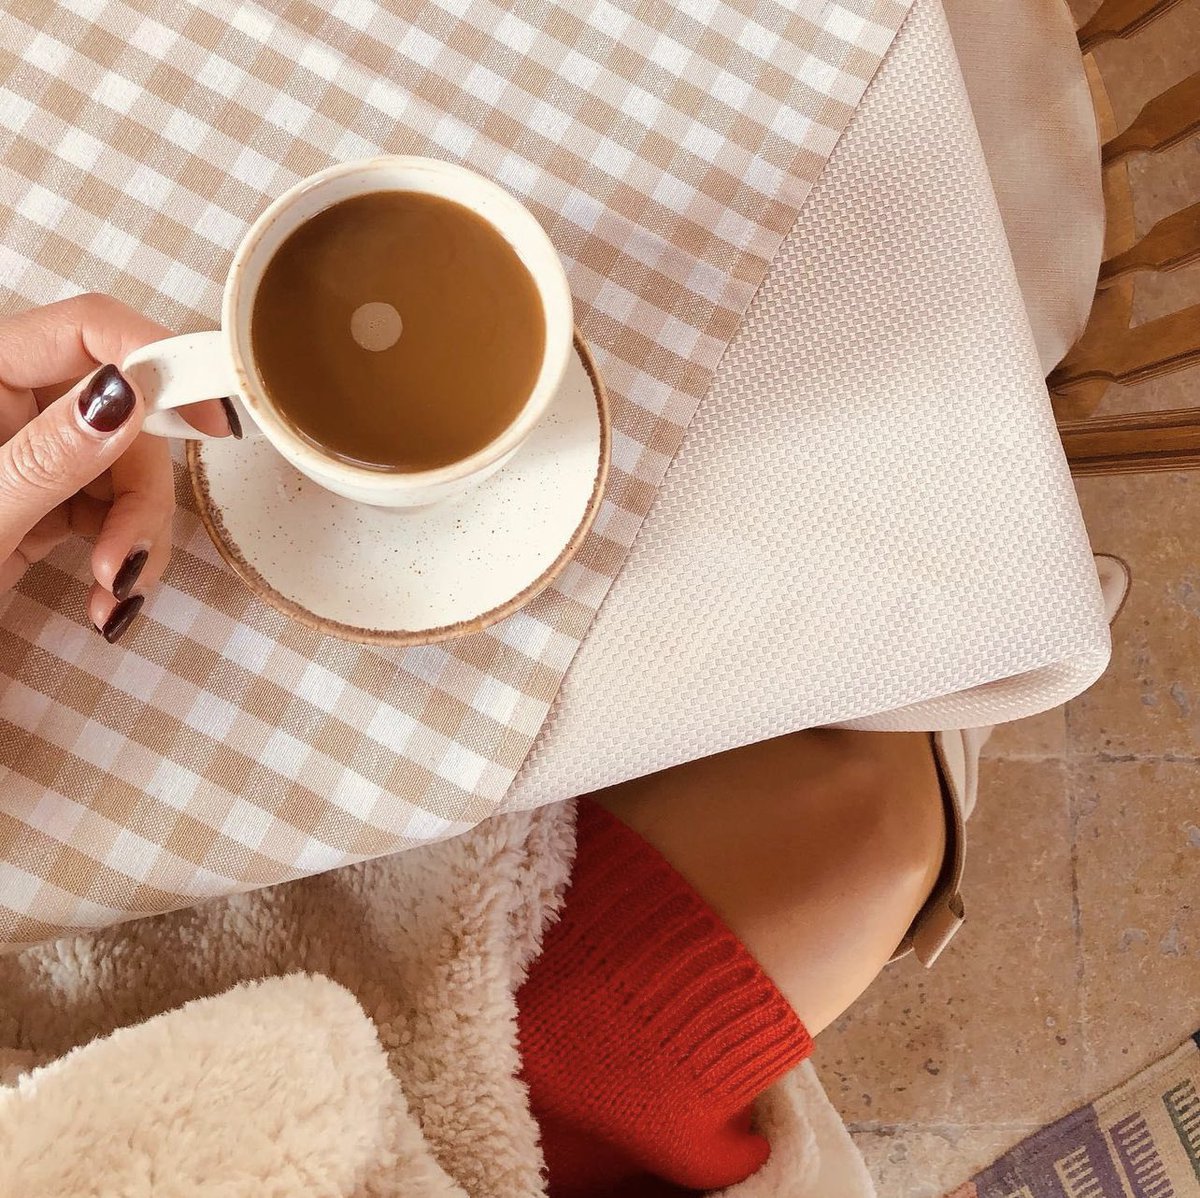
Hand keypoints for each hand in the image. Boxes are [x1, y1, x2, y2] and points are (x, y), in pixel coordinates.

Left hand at [0, 294, 229, 640]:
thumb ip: (52, 455)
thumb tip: (128, 396)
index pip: (87, 331)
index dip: (159, 360)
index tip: (213, 417)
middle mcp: (13, 406)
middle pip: (127, 417)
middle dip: (143, 495)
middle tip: (130, 556)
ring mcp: (34, 456)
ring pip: (131, 471)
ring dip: (139, 538)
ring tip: (114, 592)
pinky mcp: (49, 504)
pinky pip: (116, 513)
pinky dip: (125, 558)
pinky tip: (107, 600)